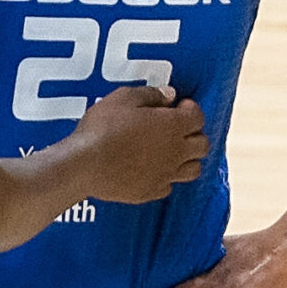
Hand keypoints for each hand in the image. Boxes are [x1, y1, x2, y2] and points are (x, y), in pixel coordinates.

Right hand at [71, 85, 207, 205]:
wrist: (84, 165)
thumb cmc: (103, 127)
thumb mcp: (124, 98)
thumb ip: (151, 94)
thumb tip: (170, 95)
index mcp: (173, 126)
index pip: (198, 117)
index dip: (190, 109)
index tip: (178, 106)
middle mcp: (176, 152)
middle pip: (202, 145)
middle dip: (193, 134)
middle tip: (175, 129)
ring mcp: (166, 175)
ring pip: (193, 169)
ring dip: (187, 159)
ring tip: (170, 152)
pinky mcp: (152, 192)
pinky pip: (170, 185)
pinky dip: (166, 177)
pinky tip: (152, 170)